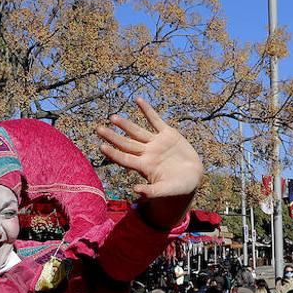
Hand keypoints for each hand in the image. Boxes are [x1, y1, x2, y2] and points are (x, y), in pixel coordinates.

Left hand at [96, 98, 202, 230]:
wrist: (194, 177)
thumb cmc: (179, 188)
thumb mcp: (166, 190)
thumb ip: (152, 191)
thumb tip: (136, 191)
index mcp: (144, 167)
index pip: (125, 159)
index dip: (114, 153)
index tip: (102, 147)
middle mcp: (147, 153)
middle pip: (126, 144)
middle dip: (113, 137)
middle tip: (99, 129)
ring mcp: (156, 143)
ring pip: (137, 132)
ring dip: (126, 125)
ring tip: (113, 118)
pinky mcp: (168, 134)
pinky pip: (155, 120)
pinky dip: (147, 110)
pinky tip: (138, 100)